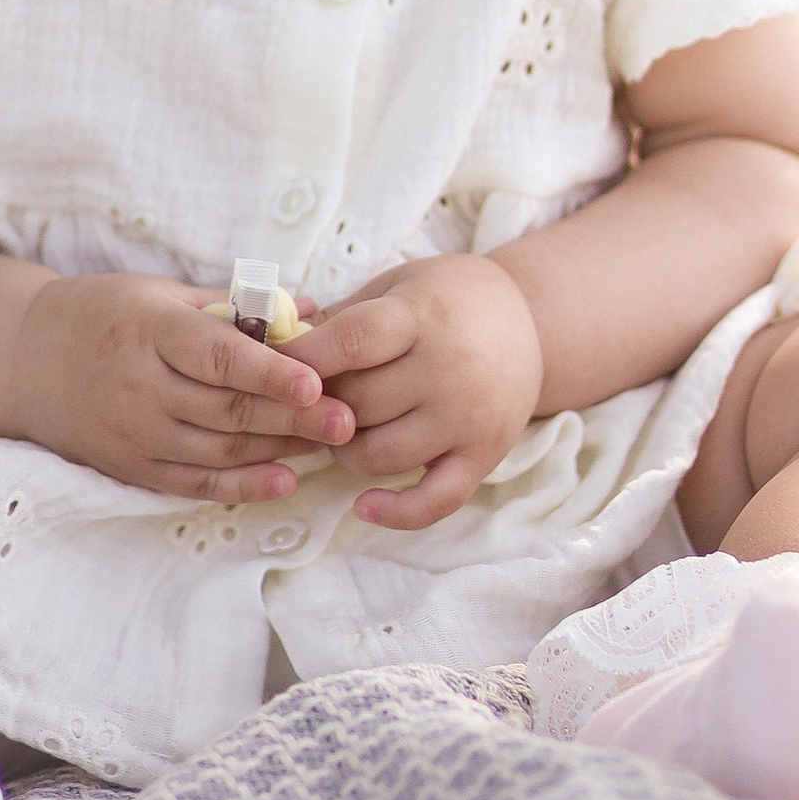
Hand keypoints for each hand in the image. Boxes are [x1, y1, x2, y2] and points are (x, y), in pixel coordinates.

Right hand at [6, 272, 354, 500]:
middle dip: (294, 417)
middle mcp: (140, 386)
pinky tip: (284, 481)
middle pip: (227, 409)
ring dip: (280, 448)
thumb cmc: (104, 313)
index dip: (269, 372)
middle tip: (350, 419)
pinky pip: (195, 482)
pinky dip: (242, 485)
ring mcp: (134, 433)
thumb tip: (311, 304)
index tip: (317, 381)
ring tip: (333, 443)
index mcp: (149, 331)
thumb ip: (233, 303)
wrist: (25, 360)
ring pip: (219, 448)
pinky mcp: (131, 468)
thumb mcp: (160, 292)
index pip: (216, 356)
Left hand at [295, 255, 544, 529]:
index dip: (303, 360)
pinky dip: (395, 513)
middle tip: (313, 401)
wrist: (529, 322)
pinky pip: (433, 501)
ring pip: (379, 455)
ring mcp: (468, 416)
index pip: (352, 342)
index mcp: (422, 315)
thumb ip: (341, 318)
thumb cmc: (446, 300)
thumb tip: (270, 350)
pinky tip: (364, 506)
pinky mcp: (484, 456)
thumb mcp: (397, 286)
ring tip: (344, 431)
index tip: (269, 368)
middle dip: (321, 407)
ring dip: (344, 451)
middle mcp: (449, 367)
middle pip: (357, 404)